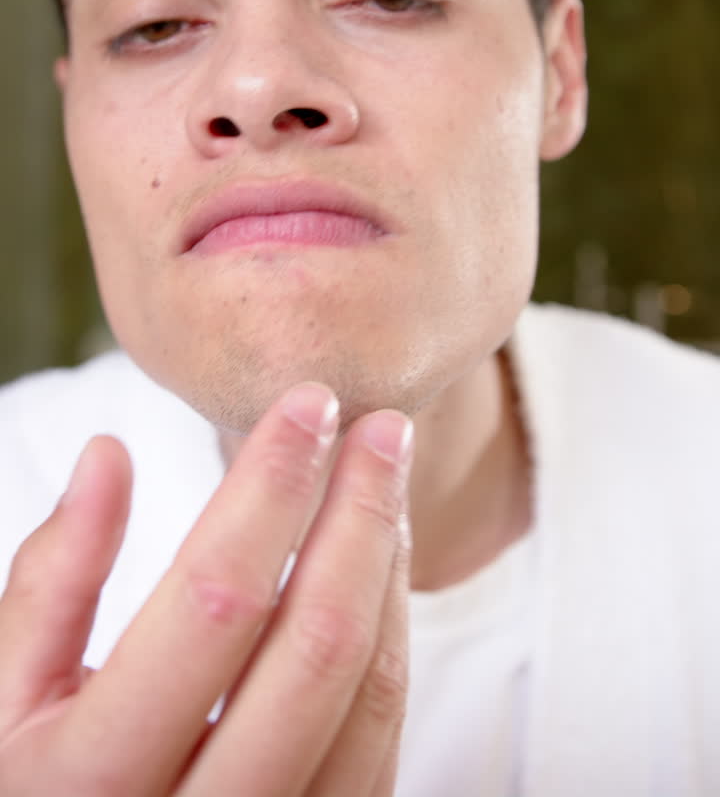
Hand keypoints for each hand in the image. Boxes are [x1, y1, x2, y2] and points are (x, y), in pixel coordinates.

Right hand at [0, 382, 411, 794]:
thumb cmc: (32, 785)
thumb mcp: (4, 698)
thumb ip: (52, 582)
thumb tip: (107, 454)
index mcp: (99, 778)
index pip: (216, 601)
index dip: (270, 490)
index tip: (308, 405)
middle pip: (318, 649)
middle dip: (359, 516)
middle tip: (381, 427)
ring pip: (368, 696)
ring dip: (388, 571)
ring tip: (385, 478)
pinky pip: (380, 740)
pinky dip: (391, 639)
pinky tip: (379, 570)